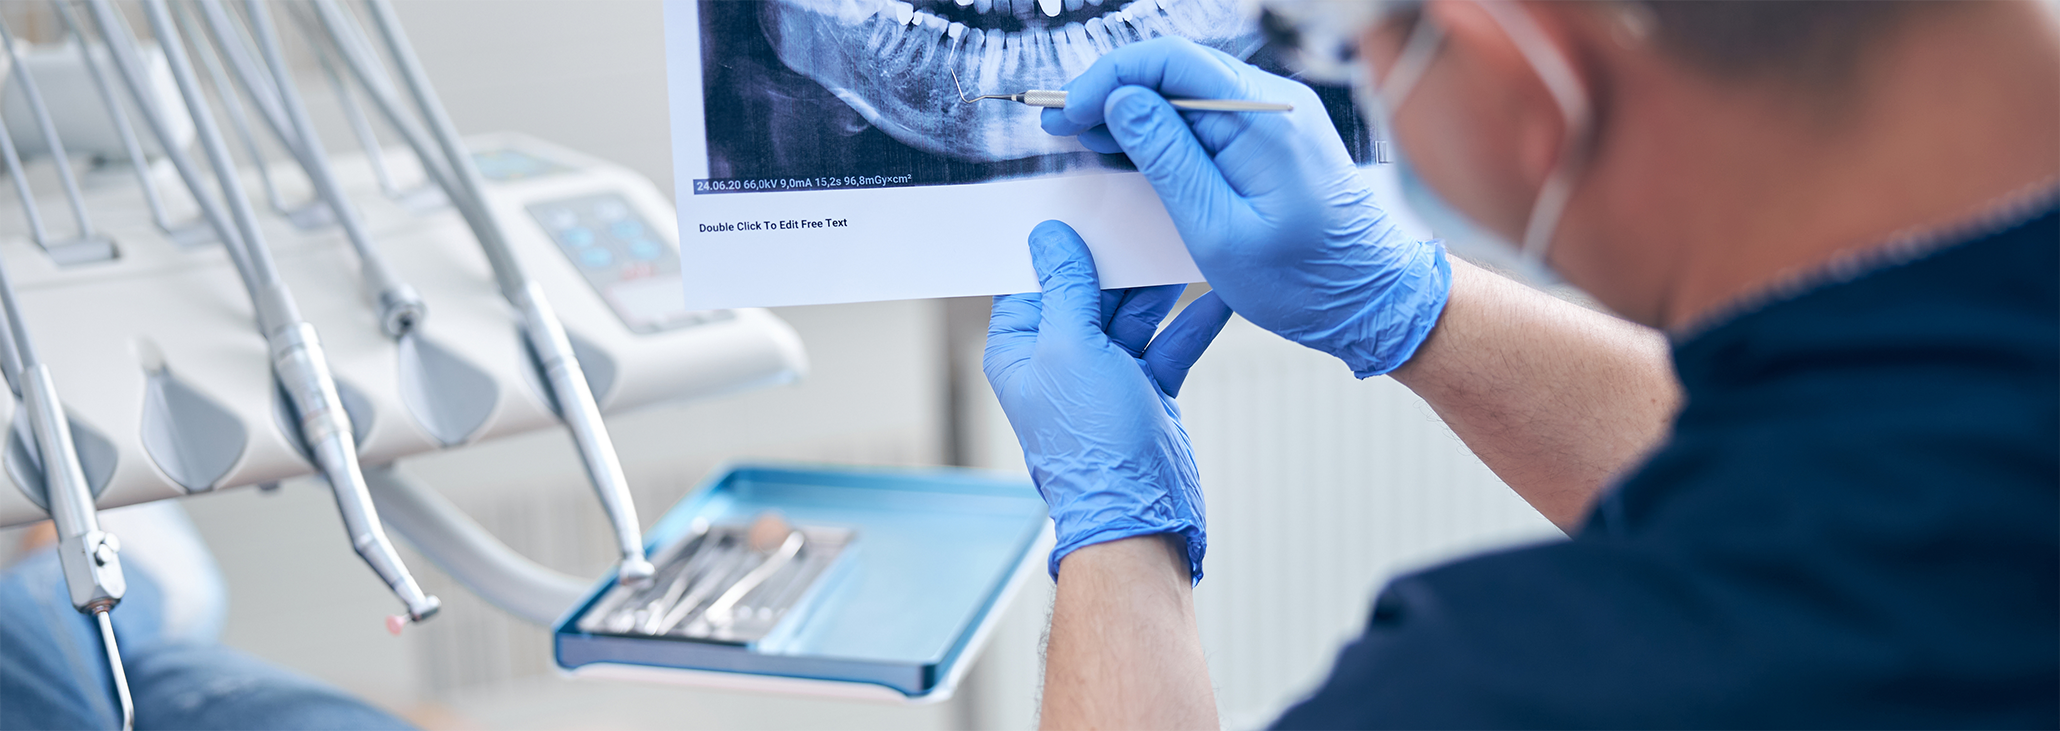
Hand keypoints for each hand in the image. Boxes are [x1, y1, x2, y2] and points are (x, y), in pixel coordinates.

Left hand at [986, 220, 1234, 580]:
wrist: (1143, 516)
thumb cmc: (1093, 446)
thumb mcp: (1071, 350)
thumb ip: (1065, 288)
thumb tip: (1050, 237)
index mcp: (1021, 348)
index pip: (1035, 277)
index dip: (1061, 241)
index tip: (1088, 203)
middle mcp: (1060, 358)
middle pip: (1090, 287)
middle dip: (1121, 258)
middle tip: (1149, 216)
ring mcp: (1106, 374)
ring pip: (1134, 310)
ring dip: (1161, 285)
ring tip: (1187, 245)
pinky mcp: (1148, 388)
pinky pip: (1170, 341)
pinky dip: (1193, 320)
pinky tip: (1221, 294)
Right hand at [1043, 37, 1450, 377]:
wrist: (1374, 302)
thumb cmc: (1305, 281)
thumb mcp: (1217, 229)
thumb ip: (1167, 159)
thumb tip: (1122, 102)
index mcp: (1262, 117)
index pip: (1169, 62)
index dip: (1107, 79)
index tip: (1067, 113)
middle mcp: (1273, 103)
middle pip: (1175, 71)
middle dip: (1111, 94)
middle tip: (1060, 130)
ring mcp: (1276, 119)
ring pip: (1187, 95)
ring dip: (1133, 115)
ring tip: (1084, 143)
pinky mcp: (1274, 141)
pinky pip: (1209, 120)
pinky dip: (1164, 133)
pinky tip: (1130, 155)